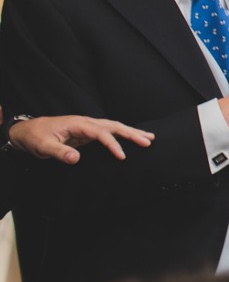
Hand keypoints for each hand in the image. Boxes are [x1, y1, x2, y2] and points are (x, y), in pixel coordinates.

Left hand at [6, 114, 153, 162]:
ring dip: (131, 132)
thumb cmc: (35, 138)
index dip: (113, 144)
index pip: (101, 133)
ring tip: (149, 137)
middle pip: (113, 125)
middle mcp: (86, 123)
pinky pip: (109, 132)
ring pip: (114, 127)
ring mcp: (88, 127)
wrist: (27, 131)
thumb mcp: (43, 146)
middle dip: (132, 133)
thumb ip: (59, 152)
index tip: (122, 156)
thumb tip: (77, 158)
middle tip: (148, 141)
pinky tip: (132, 137)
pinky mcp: (87, 133)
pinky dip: (123, 134)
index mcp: (77, 124)